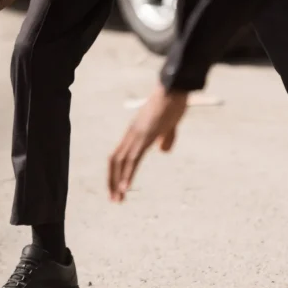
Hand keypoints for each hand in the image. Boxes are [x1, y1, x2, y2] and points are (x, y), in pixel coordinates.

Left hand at [108, 84, 187, 201]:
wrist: (175, 88)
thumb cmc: (173, 103)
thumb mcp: (170, 124)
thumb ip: (166, 137)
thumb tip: (163, 151)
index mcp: (136, 131)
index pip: (119, 154)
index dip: (116, 172)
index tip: (118, 189)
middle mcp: (131, 133)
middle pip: (114, 160)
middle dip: (112, 181)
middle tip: (114, 200)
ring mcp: (136, 135)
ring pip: (121, 162)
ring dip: (118, 182)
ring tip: (117, 199)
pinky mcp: (144, 136)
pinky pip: (133, 159)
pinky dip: (127, 175)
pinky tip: (126, 188)